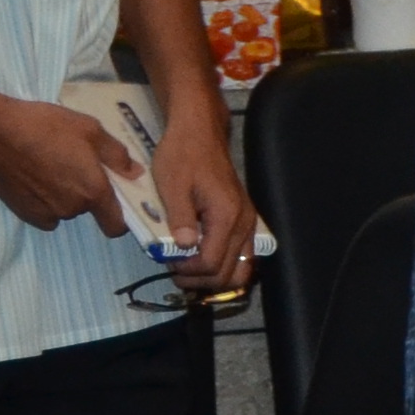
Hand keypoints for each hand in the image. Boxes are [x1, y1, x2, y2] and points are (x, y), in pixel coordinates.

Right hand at [0, 89, 145, 234]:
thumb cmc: (46, 126)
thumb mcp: (90, 130)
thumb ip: (116, 155)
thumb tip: (135, 173)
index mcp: (93, 191)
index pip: (116, 226)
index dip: (120, 219)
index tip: (117, 204)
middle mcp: (70, 209)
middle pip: (87, 210)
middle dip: (86, 193)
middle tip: (74, 165)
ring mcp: (44, 213)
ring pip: (64, 210)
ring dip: (63, 195)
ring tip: (50, 167)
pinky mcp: (22, 212)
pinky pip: (44, 212)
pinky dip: (43, 200)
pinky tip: (34, 177)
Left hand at [149, 110, 259, 291]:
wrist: (200, 133)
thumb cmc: (182, 156)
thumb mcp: (172, 185)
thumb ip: (179, 218)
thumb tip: (182, 248)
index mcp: (227, 216)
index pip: (212, 263)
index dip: (187, 271)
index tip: (166, 262)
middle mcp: (245, 224)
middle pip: (232, 274)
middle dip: (201, 281)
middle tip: (174, 271)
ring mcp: (248, 224)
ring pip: (243, 270)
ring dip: (215, 278)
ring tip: (188, 269)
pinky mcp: (244, 222)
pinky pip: (242, 257)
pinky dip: (224, 266)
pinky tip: (201, 259)